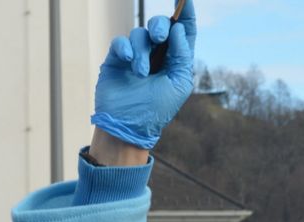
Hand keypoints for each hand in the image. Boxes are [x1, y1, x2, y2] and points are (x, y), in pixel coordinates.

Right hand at [92, 3, 196, 148]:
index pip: (183, 32)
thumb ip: (182, 56)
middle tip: (159, 37)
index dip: (185, 14)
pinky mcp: (118, 59)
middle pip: (160, 25)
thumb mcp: (178, 84)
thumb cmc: (157, 110)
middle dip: (159, 25)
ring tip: (141, 73)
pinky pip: (121, 42)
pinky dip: (125, 49)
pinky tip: (129, 63)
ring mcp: (136, 56)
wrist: (129, 125)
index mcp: (175, 61)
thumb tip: (177, 30)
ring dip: (142, 51)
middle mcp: (157, 56)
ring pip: (139, 34)